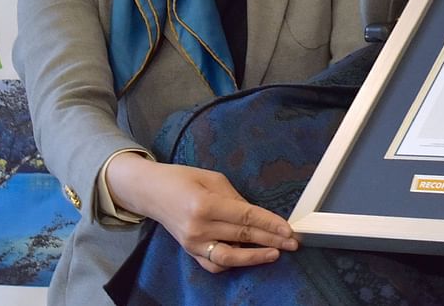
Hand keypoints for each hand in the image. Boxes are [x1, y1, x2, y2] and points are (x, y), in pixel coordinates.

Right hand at [107, 154, 297, 272]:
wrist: (151, 192)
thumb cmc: (183, 179)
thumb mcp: (213, 179)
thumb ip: (236, 199)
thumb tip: (257, 215)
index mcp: (206, 205)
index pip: (246, 217)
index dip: (270, 224)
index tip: (288, 229)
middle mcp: (199, 228)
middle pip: (242, 236)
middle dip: (271, 240)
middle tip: (293, 243)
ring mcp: (192, 243)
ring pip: (229, 257)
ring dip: (255, 257)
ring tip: (275, 254)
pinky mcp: (189, 252)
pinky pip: (214, 264)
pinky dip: (233, 263)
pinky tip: (250, 257)